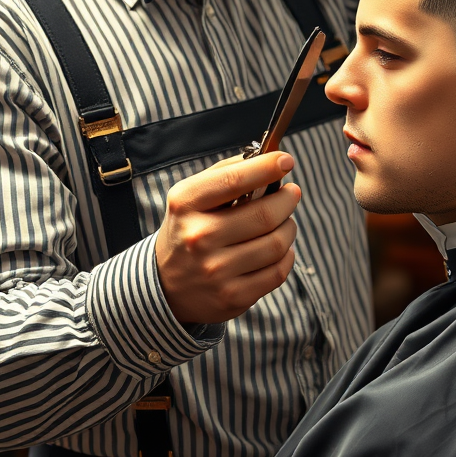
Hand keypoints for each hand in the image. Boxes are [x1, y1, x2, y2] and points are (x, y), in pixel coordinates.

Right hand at [155, 152, 300, 324]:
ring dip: (289, 227)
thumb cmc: (189, 228)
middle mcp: (199, 238)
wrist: (165, 285)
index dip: (266, 167)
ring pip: (276, 244)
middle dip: (287, 199)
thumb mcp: (192, 196)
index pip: (234, 180)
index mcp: (187, 204)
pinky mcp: (232, 297)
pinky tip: (279, 248)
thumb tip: (268, 159)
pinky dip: (287, 255)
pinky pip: (277, 272)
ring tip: (284, 221)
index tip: (286, 161)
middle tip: (291, 194)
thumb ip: (227, 172)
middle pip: (265, 215)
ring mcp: (215, 271)